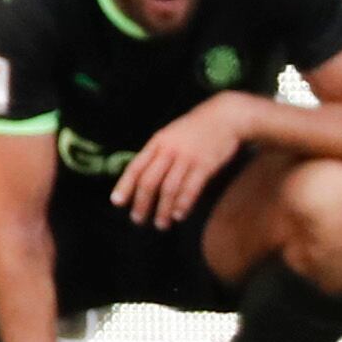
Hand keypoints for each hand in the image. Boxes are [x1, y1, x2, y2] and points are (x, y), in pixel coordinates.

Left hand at [112, 92, 251, 229]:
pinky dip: (183, 204)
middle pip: (149, 181)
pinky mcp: (205, 165)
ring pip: (169, 188)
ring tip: (160, 224)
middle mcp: (169, 150)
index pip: (136, 167)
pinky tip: (179, 216)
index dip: (125, 185)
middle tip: (138, 220)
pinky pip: (191, 188)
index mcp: (157, 142)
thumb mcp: (170, 134)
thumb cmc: (195, 129)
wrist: (225, 116)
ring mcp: (187, 157)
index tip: (117, 202)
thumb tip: (142, 175)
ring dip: (162, 209)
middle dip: (141, 203)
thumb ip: (157, 152)